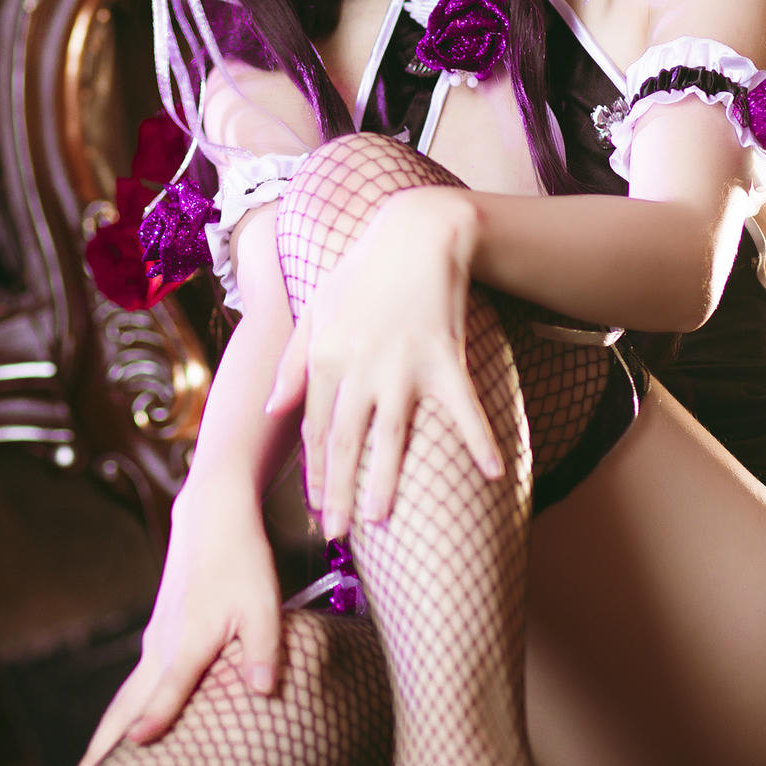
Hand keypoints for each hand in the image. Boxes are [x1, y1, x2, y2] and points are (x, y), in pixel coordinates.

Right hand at [63, 484, 281, 765]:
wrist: (210, 520)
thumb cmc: (242, 561)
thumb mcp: (265, 602)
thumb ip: (264, 649)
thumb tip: (263, 690)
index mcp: (190, 638)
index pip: (170, 685)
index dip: (157, 715)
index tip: (136, 746)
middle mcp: (162, 645)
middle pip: (124, 705)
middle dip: (99, 750)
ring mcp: (155, 643)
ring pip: (123, 699)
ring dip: (103, 738)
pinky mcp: (158, 640)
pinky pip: (134, 687)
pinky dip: (120, 716)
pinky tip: (122, 736)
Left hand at [265, 185, 502, 542]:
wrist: (415, 231)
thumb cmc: (362, 273)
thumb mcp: (314, 311)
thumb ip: (291, 363)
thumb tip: (272, 409)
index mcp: (323, 359)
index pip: (314, 429)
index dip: (315, 472)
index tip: (317, 508)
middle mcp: (357, 369)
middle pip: (343, 443)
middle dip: (338, 493)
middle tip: (336, 534)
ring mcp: (401, 367)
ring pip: (389, 437)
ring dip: (385, 481)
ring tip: (380, 521)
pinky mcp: (442, 358)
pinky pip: (462, 408)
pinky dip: (479, 440)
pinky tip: (493, 474)